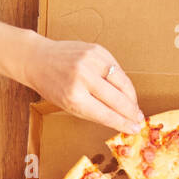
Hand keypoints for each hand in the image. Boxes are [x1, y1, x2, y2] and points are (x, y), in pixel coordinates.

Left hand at [0, 18, 143, 133]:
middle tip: (139, 120)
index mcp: (74, 96)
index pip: (106, 114)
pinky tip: (125, 91)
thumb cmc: (52, 86)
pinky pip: (117, 69)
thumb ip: (94, 113)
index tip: (134, 129)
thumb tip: (119, 120)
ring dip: (131, 97)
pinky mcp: (98, 50)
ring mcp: (91, 61)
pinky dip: (123, 82)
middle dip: (131, 111)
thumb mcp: (69, 106)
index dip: (123, 123)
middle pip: (117, 99)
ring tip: (134, 107)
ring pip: (122, 82)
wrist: (39, 59)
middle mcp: (84, 77)